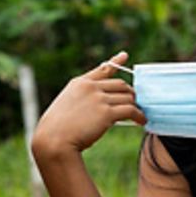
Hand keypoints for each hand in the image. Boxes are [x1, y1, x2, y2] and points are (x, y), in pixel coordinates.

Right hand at [31, 51, 145, 161]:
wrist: (54, 140)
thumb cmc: (57, 130)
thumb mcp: (67, 106)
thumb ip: (83, 100)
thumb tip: (103, 106)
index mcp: (79, 83)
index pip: (102, 69)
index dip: (116, 62)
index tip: (125, 56)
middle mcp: (90, 87)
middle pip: (121, 84)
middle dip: (130, 94)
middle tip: (135, 103)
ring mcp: (98, 98)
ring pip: (127, 97)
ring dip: (136, 106)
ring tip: (139, 114)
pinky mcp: (106, 113)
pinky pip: (130, 110)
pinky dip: (139, 116)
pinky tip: (141, 121)